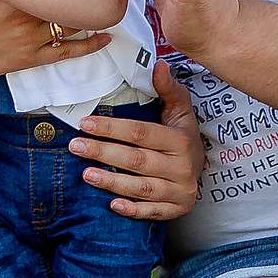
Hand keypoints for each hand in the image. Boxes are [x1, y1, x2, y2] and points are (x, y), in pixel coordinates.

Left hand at [73, 56, 202, 220]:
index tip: (85, 123)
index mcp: (181, 140)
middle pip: (137, 160)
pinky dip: (133, 210)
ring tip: (85, 174)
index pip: (141, 133)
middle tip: (75, 146)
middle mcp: (182, 167)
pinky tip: (111, 205)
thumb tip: (159, 65)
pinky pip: (153, 212)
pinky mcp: (178, 209)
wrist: (202, 167)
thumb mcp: (181, 109)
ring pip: (142, 188)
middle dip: (104, 153)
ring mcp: (181, 190)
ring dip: (112, 182)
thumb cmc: (183, 135)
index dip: (112, 128)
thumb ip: (168, 88)